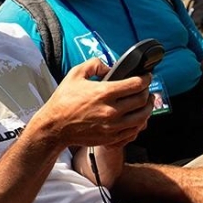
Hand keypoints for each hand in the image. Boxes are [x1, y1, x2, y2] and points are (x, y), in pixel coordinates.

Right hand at [35, 58, 152, 150]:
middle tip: (146, 88)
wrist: (54, 126)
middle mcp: (111, 110)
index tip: (146, 76)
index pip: (136, 84)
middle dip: (148, 92)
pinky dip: (139, 123)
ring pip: (142, 117)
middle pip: (142, 100)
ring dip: (148, 108)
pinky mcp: (111, 138)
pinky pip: (133, 131)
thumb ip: (94, 64)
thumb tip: (110, 67)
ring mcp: (112, 126)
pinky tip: (137, 118)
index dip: (146, 78)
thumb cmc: (63, 101)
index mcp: (104, 92)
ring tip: (146, 103)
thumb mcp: (75, 74)